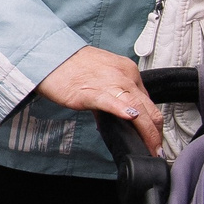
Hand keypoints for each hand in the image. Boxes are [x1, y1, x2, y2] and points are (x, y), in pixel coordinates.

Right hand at [35, 45, 162, 155]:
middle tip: (157, 149)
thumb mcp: (99, 75)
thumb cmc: (69, 65)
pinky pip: (112, 102)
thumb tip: (119, 115)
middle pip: (150, 109)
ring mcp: (109, 83)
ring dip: (148, 133)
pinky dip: (123, 111)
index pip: (148, 101)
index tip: (153, 136)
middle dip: (156, 133)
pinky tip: (130, 117)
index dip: (152, 122)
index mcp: (127, 70)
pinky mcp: (90, 92)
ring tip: (151, 149)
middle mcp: (124, 75)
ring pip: (139, 110)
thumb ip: (112, 94)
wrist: (46, 54)